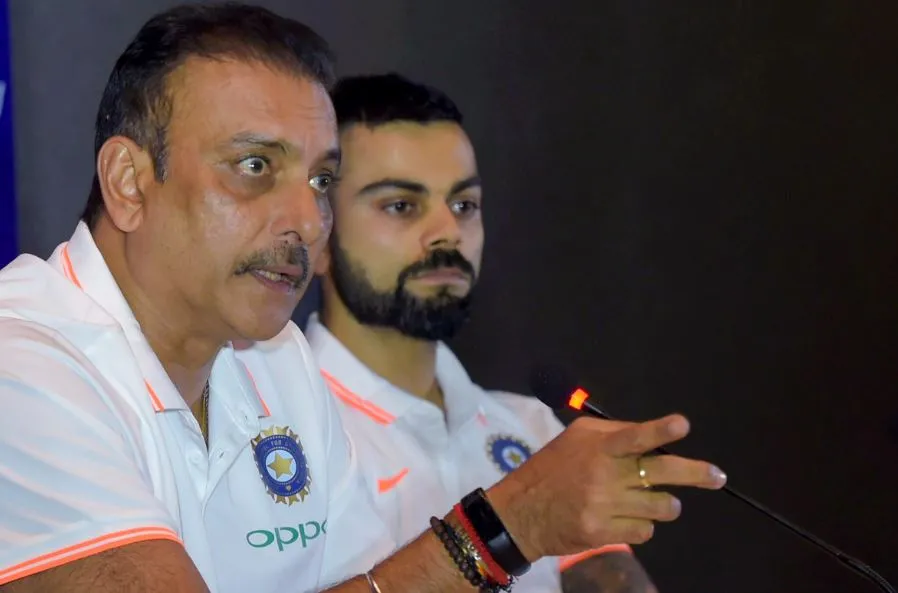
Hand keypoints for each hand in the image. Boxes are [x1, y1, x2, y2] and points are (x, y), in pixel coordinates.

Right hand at [487, 414, 725, 560]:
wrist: (521, 512)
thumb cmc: (552, 468)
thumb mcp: (575, 438)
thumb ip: (612, 434)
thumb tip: (651, 436)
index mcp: (597, 448)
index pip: (633, 436)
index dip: (660, 431)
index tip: (682, 425)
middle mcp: (603, 476)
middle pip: (660, 473)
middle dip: (695, 473)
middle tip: (717, 476)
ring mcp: (604, 507)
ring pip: (660, 507)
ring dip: (666, 505)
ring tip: (662, 502)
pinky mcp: (602, 533)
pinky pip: (644, 531)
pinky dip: (642, 524)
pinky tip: (626, 517)